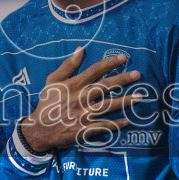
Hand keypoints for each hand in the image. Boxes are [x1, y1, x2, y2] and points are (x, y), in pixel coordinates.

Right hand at [18, 49, 139, 154]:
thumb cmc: (47, 103)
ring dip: (124, 101)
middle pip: (105, 86)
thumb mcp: (53, 81)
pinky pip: (102, 127)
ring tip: (139, 97)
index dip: (110, 63)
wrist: (38, 129)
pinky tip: (126, 121)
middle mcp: (80, 98)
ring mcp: (83, 115)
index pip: (94, 71)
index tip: (124, 58)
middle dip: (122, 79)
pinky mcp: (84, 129)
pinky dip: (114, 125)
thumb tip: (80, 50)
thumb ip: (67, 66)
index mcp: (73, 85)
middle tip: (138, 74)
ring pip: (107, 106)